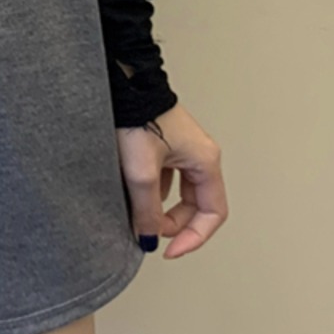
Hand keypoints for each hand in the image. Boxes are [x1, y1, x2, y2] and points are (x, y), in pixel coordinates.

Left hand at [116, 101, 227, 259]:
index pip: (212, 213)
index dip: (193, 237)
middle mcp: (198, 155)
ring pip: (176, 192)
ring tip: (134, 209)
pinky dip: (148, 190)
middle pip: (195, 205)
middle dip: (172, 224)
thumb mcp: (141, 171)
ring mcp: (180, 148)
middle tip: (147, 233)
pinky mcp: (160, 143)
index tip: (169, 250)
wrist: (121, 83)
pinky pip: (161, 177)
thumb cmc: (137, 116)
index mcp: (205, 161)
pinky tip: (128, 190)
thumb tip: (148, 237)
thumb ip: (146, 209)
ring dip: (158, 207)